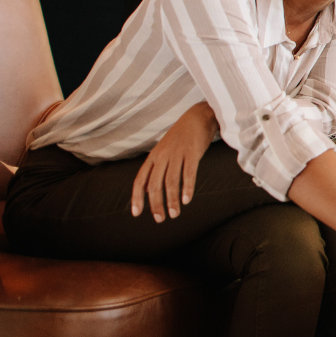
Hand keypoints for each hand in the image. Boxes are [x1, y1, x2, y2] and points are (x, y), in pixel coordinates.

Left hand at [131, 101, 217, 221]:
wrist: (199, 116)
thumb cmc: (182, 136)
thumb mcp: (164, 150)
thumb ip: (156, 168)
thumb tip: (146, 190)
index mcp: (153, 157)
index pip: (140, 180)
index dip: (137, 198)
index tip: (136, 213)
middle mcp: (162, 156)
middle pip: (154, 184)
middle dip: (156, 204)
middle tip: (160, 219)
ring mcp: (177, 154)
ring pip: (171, 182)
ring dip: (172, 200)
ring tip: (174, 214)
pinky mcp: (192, 152)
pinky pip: (189, 173)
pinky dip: (187, 188)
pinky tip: (186, 200)